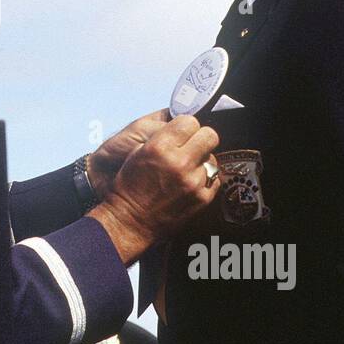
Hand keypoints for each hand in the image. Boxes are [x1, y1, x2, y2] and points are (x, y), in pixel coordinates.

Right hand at [89, 115, 219, 264]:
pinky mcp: (202, 198)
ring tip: (188, 168)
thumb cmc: (129, 188)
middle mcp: (179, 162)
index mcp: (160, 147)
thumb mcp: (135, 153)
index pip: (189, 121)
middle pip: (209, 135)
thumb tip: (179, 127)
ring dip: (202, 160)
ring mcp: (193, 181)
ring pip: (213, 158)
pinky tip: (191, 183)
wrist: (130, 222)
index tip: (182, 132)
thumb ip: (160, 137)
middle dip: (200, 138)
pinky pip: (214, 179)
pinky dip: (205, 179)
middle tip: (192, 146)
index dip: (186, 126)